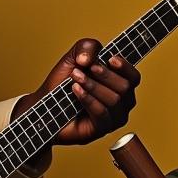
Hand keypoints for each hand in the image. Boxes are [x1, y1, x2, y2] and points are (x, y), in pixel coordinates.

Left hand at [15, 39, 140, 145]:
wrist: (43, 105)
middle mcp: (121, 103)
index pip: (133, 77)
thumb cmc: (61, 84)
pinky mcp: (101, 130)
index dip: (125, 67)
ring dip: (93, 86)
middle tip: (86, 68)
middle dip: (105, 75)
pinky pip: (102, 113)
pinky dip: (89, 99)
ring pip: (114, 100)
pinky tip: (76, 90)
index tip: (111, 58)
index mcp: (119, 85)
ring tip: (75, 79)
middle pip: (125, 87)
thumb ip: (87, 47)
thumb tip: (91, 58)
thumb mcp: (73, 58)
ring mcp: (113, 118)